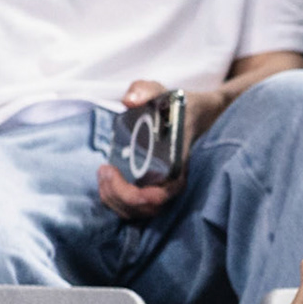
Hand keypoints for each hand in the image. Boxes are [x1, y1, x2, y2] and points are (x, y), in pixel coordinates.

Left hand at [96, 79, 213, 218]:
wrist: (198, 115)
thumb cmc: (182, 107)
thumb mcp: (164, 92)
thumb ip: (146, 90)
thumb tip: (129, 101)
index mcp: (178, 168)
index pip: (158, 197)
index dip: (132, 194)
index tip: (111, 169)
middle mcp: (172, 184)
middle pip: (144, 210)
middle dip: (117, 196)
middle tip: (104, 170)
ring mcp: (163, 189)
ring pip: (138, 213)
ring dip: (114, 199)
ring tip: (104, 174)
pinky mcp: (152, 189)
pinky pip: (134, 207)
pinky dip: (116, 200)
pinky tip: (107, 179)